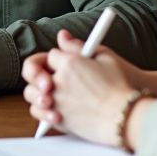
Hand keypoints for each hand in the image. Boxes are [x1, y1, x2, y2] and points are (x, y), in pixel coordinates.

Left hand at [23, 30, 135, 145]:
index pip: (52, 54)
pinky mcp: (57, 120)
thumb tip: (62, 36)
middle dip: (39, 72)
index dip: (59, 57)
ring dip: (38, 90)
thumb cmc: (120, 86)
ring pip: (31, 92)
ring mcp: (56, 102)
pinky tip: (52, 107)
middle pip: (34, 71)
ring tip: (51, 92)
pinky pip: (36, 112)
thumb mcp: (105, 57)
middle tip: (50, 75)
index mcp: (70, 63)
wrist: (125, 116)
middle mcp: (58, 82)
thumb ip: (78, 46)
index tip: (67, 60)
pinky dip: (41, 109)